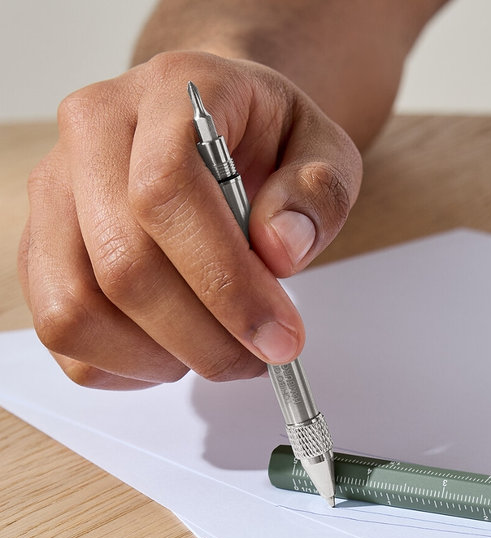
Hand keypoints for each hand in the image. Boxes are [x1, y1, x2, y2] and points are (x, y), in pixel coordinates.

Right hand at [18, 51, 361, 388]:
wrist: (216, 127)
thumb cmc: (268, 139)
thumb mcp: (324, 150)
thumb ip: (318, 193)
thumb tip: (281, 248)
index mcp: (168, 95)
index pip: (166, 190)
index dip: (226, 281)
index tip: (280, 335)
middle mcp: (92, 134)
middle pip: (123, 264)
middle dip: (206, 336)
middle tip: (263, 356)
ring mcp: (55, 193)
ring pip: (76, 308)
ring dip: (160, 356)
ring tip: (219, 349)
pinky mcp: (41, 246)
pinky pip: (60, 331)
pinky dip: (123, 365)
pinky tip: (176, 350)